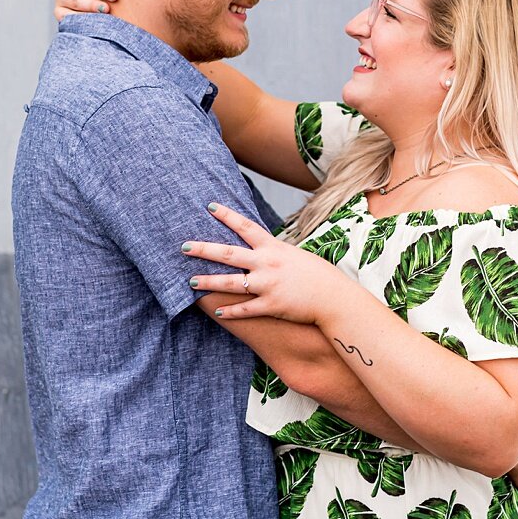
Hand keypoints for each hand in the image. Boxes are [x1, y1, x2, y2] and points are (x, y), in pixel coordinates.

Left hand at [184, 202, 354, 324]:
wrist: (334, 298)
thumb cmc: (317, 275)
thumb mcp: (295, 256)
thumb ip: (274, 253)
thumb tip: (259, 248)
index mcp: (274, 248)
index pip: (246, 227)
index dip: (227, 216)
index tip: (209, 206)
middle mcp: (268, 264)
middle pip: (229, 254)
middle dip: (204, 249)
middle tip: (183, 246)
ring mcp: (268, 285)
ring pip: (230, 283)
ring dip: (208, 282)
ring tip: (191, 281)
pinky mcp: (271, 305)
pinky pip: (245, 309)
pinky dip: (230, 311)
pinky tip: (218, 312)